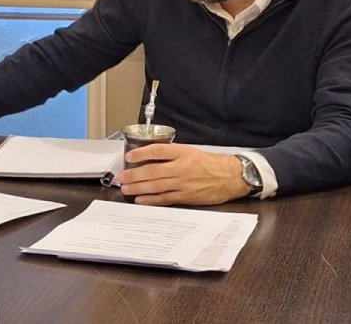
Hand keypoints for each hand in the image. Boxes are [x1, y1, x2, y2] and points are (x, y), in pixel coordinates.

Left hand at [115, 144, 250, 205]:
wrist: (230, 177)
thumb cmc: (209, 163)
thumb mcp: (190, 151)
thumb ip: (171, 154)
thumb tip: (147, 158)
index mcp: (183, 153)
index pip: (158, 151)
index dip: (141, 153)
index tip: (128, 157)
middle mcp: (182, 168)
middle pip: (153, 171)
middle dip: (133, 175)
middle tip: (120, 177)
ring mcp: (184, 184)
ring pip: (156, 186)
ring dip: (138, 188)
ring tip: (125, 188)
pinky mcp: (186, 196)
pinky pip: (165, 199)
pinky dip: (151, 200)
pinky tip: (140, 200)